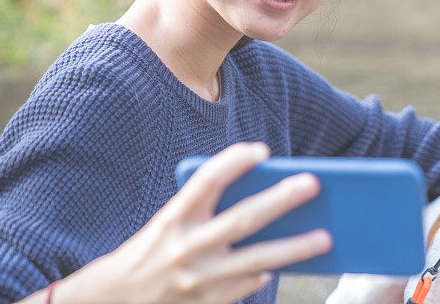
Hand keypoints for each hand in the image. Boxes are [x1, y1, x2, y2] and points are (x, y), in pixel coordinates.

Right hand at [53, 142, 330, 303]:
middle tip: (313, 182)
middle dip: (281, 200)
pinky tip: (283, 264)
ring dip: (294, 248)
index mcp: (174, 217)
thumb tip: (263, 200)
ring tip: (326, 237)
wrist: (114, 299)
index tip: (262, 150)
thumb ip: (207, 210)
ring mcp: (198, 279)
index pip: (207, 180)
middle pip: (243, 219)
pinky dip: (266, 273)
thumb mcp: (170, 223)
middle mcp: (186, 246)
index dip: (235, 161)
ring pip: (257, 260)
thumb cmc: (153, 250)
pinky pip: (247, 286)